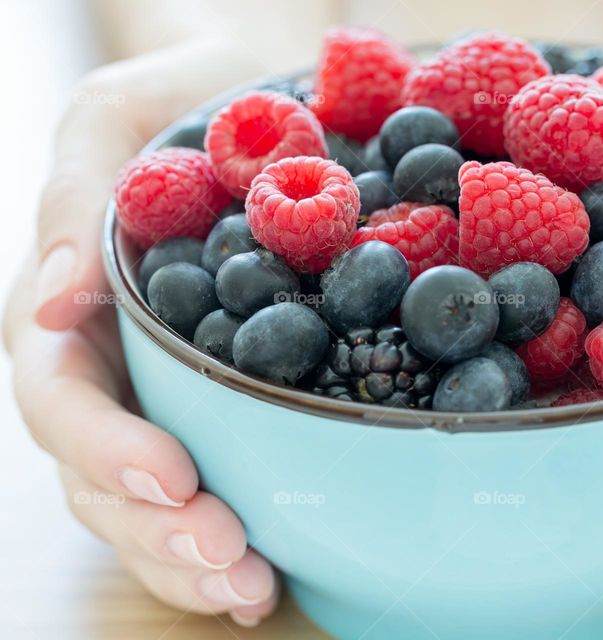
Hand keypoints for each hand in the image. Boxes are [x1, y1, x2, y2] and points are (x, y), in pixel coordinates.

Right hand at [3, 37, 281, 627]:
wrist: (265, 105)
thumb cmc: (189, 101)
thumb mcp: (123, 115)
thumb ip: (78, 195)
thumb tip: (55, 302)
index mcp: (73, 308)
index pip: (61, 396)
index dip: (106, 448)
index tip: (171, 478)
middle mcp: (108, 366)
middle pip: (99, 476)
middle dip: (155, 530)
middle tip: (229, 558)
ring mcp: (158, 397)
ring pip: (145, 507)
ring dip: (189, 560)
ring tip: (250, 588)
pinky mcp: (217, 411)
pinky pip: (207, 489)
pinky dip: (228, 543)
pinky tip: (267, 577)